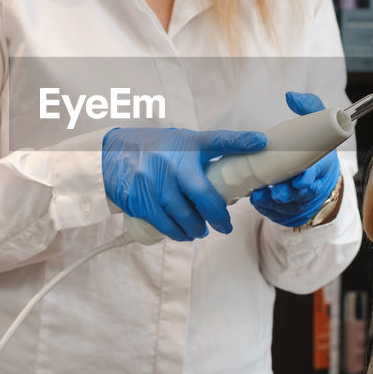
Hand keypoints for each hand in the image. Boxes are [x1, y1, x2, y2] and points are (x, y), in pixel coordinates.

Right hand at [102, 127, 266, 240]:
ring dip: (195, 229)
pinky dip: (175, 232)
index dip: (241, 141)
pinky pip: (163, 223)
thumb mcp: (181, 141)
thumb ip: (207, 149)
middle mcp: (171, 162)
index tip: (262, 142)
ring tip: (200, 231)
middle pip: (202, 195)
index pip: (218, 140)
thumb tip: (244, 154)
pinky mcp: (139, 199)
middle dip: (217, 216)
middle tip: (224, 227)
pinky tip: (181, 234)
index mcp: (186, 145)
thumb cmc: (154, 148)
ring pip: (182, 215)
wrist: (110, 154)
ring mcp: (153, 182)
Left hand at [249, 92, 341, 227]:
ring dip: (274, 202)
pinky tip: (257, 201)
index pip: (318, 175)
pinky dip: (267, 209)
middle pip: (302, 195)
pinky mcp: (288, 212)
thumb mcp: (315, 125)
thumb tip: (290, 96)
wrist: (314, 175)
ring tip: (261, 195)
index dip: (309, 178)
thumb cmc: (311, 148)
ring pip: (288, 206)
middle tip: (276, 191)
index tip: (299, 179)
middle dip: (288, 193)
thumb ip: (308, 108)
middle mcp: (313, 187)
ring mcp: (301, 202)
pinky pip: (277, 214)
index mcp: (323, 167)